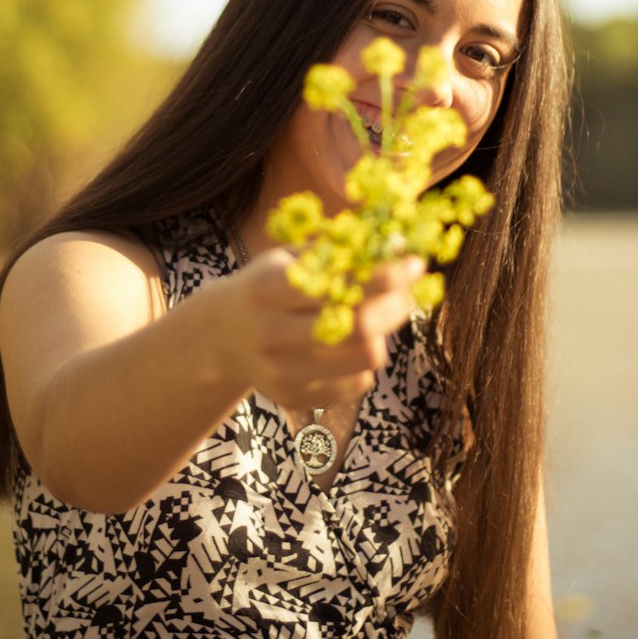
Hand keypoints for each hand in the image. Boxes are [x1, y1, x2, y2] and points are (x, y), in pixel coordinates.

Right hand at [212, 249, 425, 409]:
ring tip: (377, 318)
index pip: (339, 284)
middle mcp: (271, 334)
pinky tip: (349, 346)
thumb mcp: (287, 257)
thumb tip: (399, 241)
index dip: (386, 275)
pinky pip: (357, 384)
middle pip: (359, 326)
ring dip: (384, 335)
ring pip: (365, 358)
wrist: (221, 337)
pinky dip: (365, 362)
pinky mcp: (294, 397)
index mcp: (268, 289)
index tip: (416, 264)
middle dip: (396, 306)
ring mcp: (281, 371)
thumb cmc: (267, 287)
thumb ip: (337, 250)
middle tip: (406, 293)